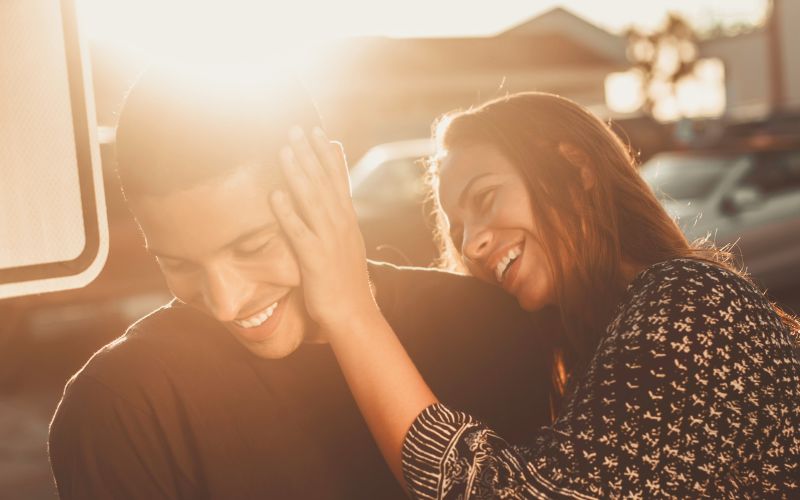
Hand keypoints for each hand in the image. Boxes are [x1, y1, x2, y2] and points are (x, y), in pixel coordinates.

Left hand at [270, 126, 378, 335]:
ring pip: (312, 200)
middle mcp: (341, 225)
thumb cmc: (344, 281)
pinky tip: (275, 195)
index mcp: (347, 220)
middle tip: (295, 127)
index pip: (338, 180)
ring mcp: (329, 240)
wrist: (354, 315)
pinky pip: (299, 231)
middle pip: (324, 182)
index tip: (318, 131)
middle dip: (309, 153)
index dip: (327, 154)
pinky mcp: (316, 259)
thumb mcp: (345, 245)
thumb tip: (333, 200)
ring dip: (298, 173)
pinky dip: (287, 211)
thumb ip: (337, 220)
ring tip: (284, 149)